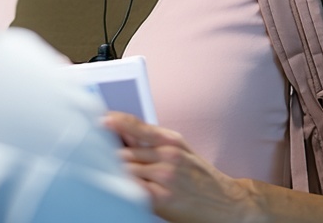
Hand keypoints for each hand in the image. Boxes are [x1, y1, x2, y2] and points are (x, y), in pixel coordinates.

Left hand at [103, 112, 262, 222]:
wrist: (227, 203)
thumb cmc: (201, 179)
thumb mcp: (182, 152)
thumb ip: (153, 143)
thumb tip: (123, 135)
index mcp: (172, 141)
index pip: (137, 126)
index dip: (116, 122)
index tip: (100, 120)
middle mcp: (168, 155)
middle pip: (125, 150)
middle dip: (109, 155)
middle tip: (94, 154)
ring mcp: (165, 176)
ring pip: (126, 169)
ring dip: (113, 173)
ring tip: (104, 174)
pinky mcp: (162, 197)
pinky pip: (132, 189)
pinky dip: (122, 188)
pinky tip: (116, 188)